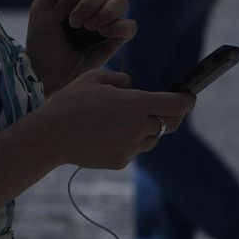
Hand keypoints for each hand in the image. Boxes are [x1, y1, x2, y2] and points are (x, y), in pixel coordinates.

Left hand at [25, 0, 135, 92]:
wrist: (50, 77)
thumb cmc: (42, 45)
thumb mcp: (41, 12)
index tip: (59, 12)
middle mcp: (91, 5)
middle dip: (88, 3)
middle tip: (74, 23)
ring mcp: (105, 21)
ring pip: (121, 1)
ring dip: (104, 12)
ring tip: (90, 29)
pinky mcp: (117, 39)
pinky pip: (130, 25)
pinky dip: (118, 27)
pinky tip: (103, 36)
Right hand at [38, 69, 194, 170]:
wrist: (50, 136)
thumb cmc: (71, 101)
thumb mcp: (96, 77)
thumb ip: (122, 80)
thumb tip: (134, 88)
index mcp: (136, 104)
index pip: (177, 104)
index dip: (187, 98)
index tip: (189, 95)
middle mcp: (138, 128)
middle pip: (171, 123)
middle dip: (172, 114)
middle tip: (165, 106)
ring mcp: (130, 148)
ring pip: (154, 137)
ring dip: (150, 128)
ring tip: (127, 119)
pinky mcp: (121, 161)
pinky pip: (135, 149)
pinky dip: (131, 140)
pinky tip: (110, 133)